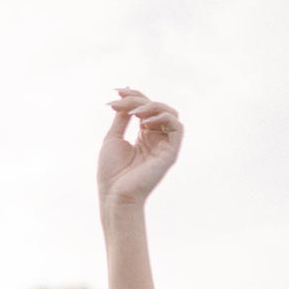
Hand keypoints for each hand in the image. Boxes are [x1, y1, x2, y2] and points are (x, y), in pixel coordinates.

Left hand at [98, 89, 182, 207]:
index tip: (118, 92)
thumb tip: (126, 96)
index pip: (145, 108)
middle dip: (138, 100)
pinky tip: (144, 123)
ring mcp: (164, 146)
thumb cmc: (112, 174)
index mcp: (144, 137)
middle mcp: (156, 139)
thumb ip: (122, 117)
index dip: (134, 96)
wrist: (116, 196)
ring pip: (168, 113)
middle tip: (121, 102)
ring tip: (133, 113)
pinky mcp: (171, 153)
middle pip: (156, 107)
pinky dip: (162, 118)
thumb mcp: (114, 138)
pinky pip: (177, 127)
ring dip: (151, 106)